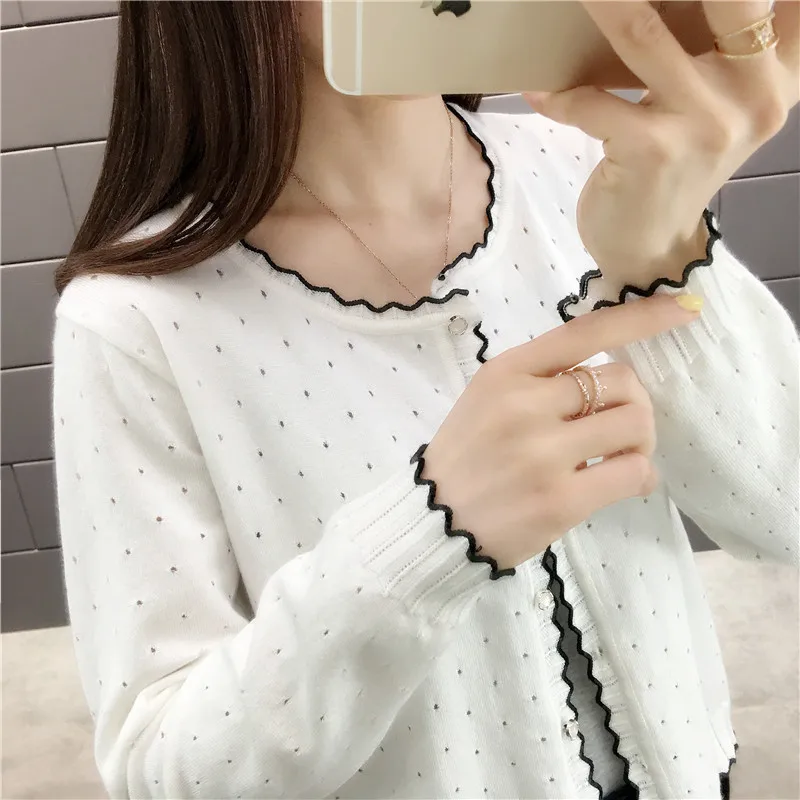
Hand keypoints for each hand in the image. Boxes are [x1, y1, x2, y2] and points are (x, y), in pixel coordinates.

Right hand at [421, 293, 702, 572]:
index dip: (641, 317)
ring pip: (635, 425)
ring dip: (641, 441)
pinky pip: (633, 472)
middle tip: (622, 429)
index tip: (684, 307)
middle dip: (635, 404)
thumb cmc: (464, 457)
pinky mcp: (560, 499)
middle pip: (621, 382)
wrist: (434, 523)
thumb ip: (538, 381)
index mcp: (505, 373)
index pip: (583, 331)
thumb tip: (610, 374)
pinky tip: (626, 481)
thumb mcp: (486, 400)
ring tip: (622, 457)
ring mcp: (542, 454)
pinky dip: (642, 474)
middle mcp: (524, 405)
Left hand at [523, 0, 798, 287]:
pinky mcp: (651, 149)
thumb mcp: (719, 105)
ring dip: (599, 3)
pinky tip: (538, 91)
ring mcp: (704, 123)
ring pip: (643, 32)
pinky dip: (557, 94)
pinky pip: (590, 100)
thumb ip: (722, 48)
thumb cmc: (679, 167)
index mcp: (780, 74)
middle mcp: (756, 94)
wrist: (654, 247)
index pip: (793, 6)